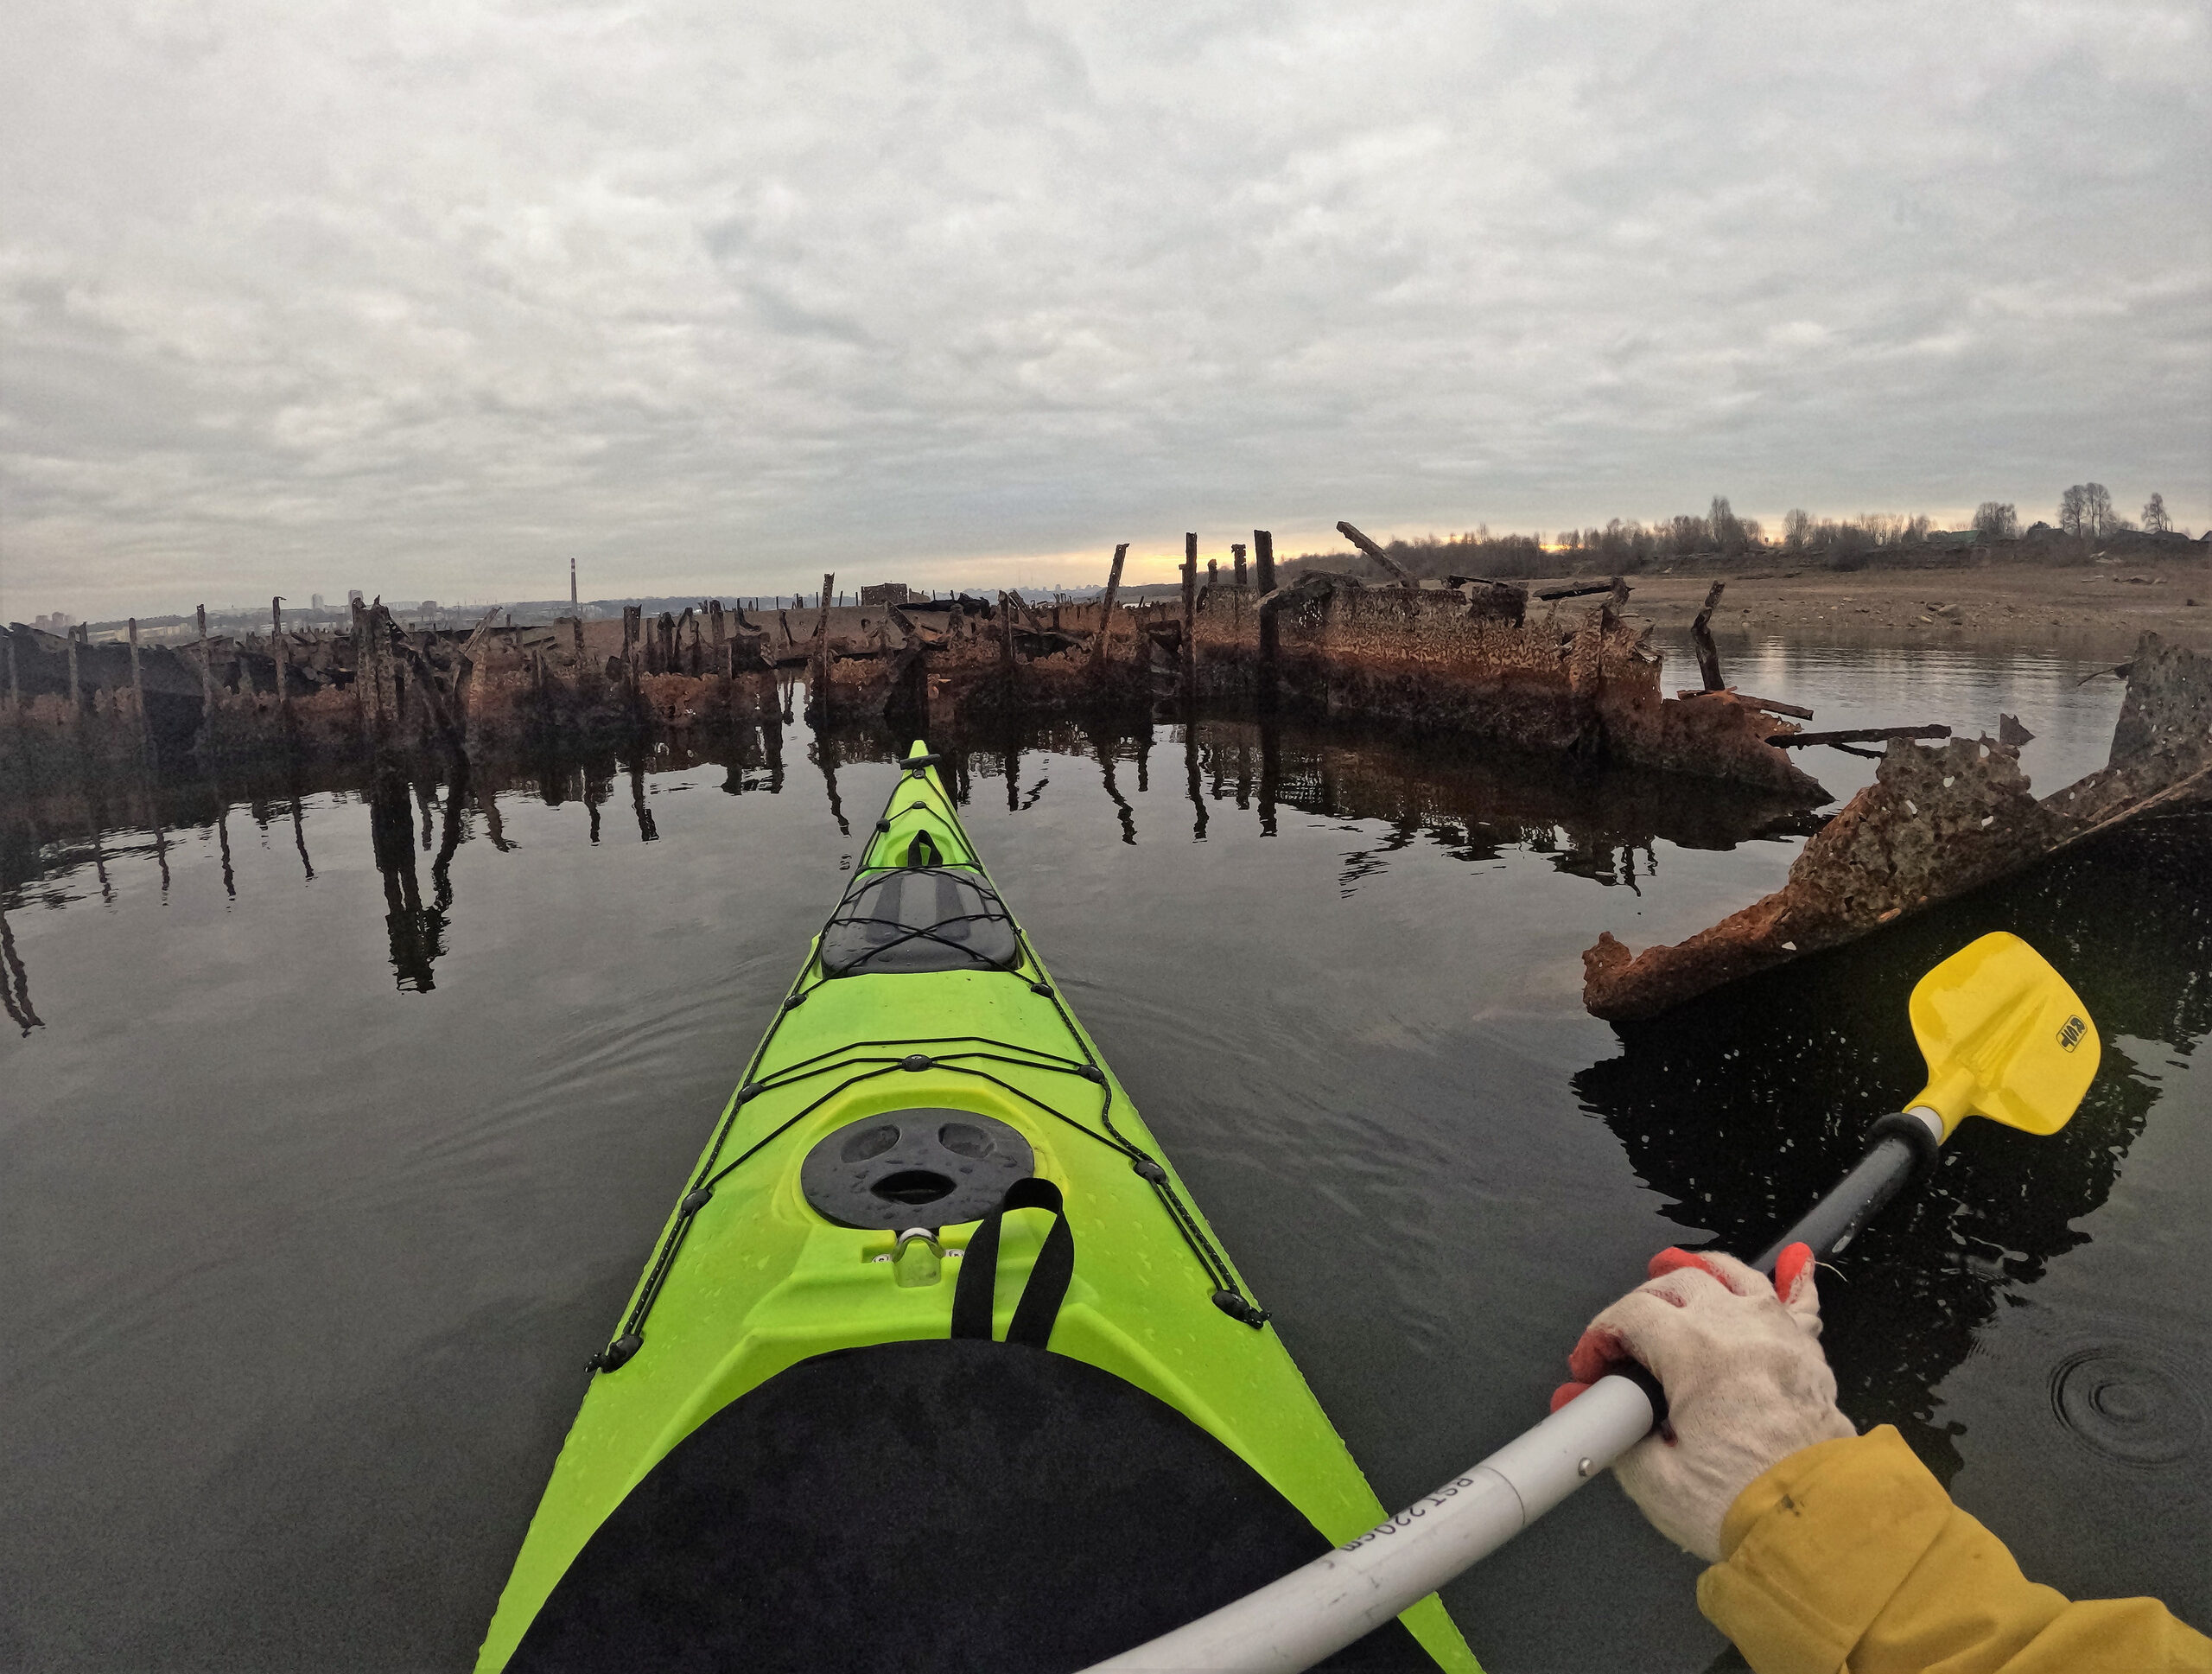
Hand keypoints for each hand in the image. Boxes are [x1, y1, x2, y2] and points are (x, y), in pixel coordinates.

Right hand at [1551, 1244, 1856, 1561]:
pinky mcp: (1808, 1358)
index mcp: (1697, 1352)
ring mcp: (1779, 1338)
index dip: (1599, 1337)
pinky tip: (1796, 1260)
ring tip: (1673, 1268)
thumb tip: (1585, 1405)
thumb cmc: (1745, 1506)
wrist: (1818, 1531)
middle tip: (1622, 1341)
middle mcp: (1739, 1329)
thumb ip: (1613, 1431)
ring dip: (1701, 1270)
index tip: (1591, 1368)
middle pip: (1678, 1284)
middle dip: (1639, 1303)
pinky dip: (1795, 1279)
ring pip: (1736, 1276)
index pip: (1631, 1315)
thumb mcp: (1654, 1478)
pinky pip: (1802, 1304)